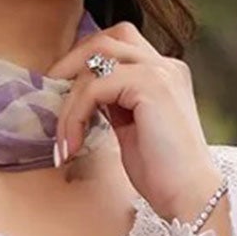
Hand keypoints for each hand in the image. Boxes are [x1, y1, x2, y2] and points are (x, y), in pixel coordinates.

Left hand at [46, 21, 222, 224]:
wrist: (190, 196)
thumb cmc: (161, 173)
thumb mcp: (131, 129)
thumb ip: (112, 104)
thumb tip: (76, 96)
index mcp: (163, 72)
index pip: (116, 44)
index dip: (82, 63)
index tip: (59, 97)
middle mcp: (165, 65)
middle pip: (104, 39)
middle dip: (68, 66)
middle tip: (46, 101)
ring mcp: (160, 71)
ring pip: (94, 62)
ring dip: (68, 102)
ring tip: (62, 140)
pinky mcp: (151, 86)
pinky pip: (94, 87)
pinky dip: (74, 117)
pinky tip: (72, 146)